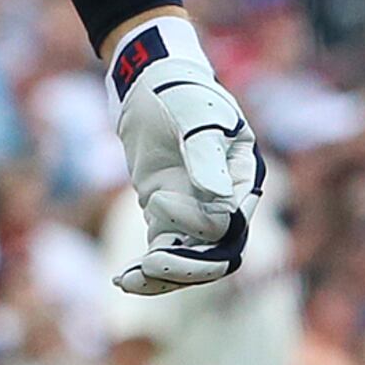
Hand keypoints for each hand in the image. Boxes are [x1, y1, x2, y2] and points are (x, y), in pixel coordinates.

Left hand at [108, 12, 261, 293]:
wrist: (151, 83)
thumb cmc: (180, 92)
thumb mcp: (194, 117)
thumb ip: (205, 156)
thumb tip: (218, 200)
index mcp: (242, 178)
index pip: (231, 223)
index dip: (200, 225)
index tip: (158, 201)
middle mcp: (226, 201)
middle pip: (216, 255)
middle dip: (184, 266)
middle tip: (148, 266)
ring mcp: (196, 212)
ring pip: (188, 261)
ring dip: (162, 277)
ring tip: (128, 281)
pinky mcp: (168, 216)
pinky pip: (163, 253)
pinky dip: (146, 270)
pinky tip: (122, 280)